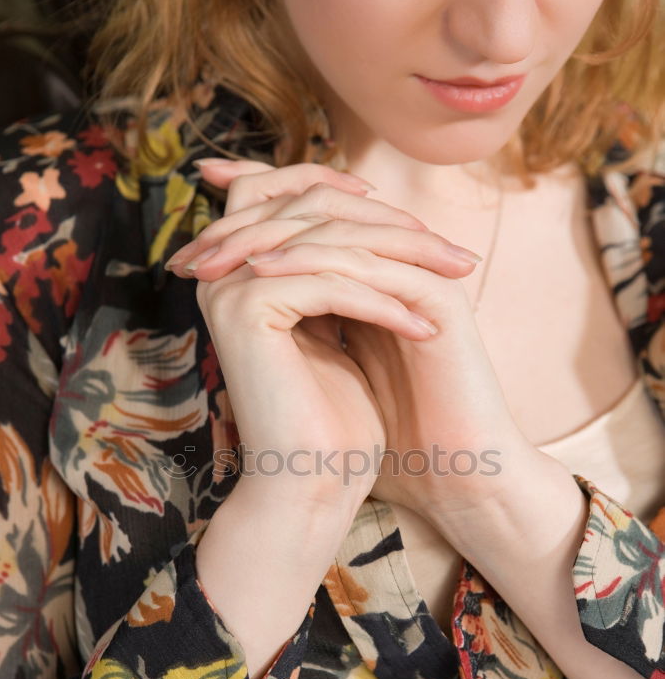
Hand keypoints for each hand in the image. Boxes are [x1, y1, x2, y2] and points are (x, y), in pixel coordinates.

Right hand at [167, 159, 482, 514]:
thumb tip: (366, 218)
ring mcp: (229, 289)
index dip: (354, 194)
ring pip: (326, 239)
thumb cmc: (332, 422)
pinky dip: (384, 304)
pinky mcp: (247, 312)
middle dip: (392, 224)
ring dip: (401, 258)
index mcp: (239, 273)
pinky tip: (425, 328)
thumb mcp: (339, 328)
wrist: (311, 485)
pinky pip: (330, 283)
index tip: (422, 225)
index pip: (288, 193)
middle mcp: (223, 273)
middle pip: (309, 204)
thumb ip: (334, 273)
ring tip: (455, 283)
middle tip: (455, 255)